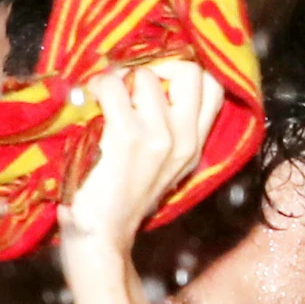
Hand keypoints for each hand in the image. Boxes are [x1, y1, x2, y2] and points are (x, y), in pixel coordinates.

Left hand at [55, 59, 222, 271]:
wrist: (104, 237)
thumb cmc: (125, 199)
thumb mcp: (165, 167)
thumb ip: (172, 130)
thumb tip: (157, 82)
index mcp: (196, 145)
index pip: (215, 88)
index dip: (189, 71)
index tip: (162, 75)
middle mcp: (185, 138)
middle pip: (192, 71)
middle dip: (160, 66)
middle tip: (134, 80)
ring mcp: (158, 136)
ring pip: (145, 75)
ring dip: (119, 78)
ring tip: (104, 95)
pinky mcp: (126, 136)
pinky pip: (112, 87)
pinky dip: (97, 87)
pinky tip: (89, 102)